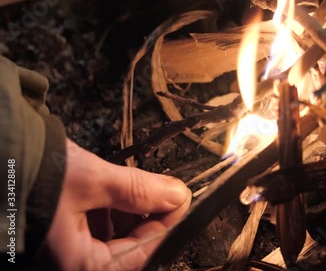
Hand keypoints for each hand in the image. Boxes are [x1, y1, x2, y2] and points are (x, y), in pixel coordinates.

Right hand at [45, 139, 190, 269]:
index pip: (142, 255)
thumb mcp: (91, 180)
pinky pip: (95, 226)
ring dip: (131, 211)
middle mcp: (71, 263)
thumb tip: (177, 194)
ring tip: (142, 186)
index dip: (168, 227)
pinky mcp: (59, 232)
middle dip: (149, 218)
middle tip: (165, 191)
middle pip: (128, 248)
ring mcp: (64, 250)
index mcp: (78, 265)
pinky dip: (111, 208)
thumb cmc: (30, 175)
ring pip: (113, 236)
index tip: (183, 201)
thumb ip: (138, 190)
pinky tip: (117, 189)